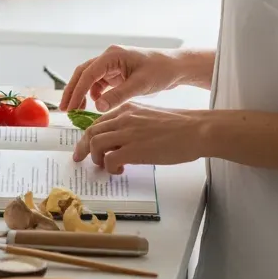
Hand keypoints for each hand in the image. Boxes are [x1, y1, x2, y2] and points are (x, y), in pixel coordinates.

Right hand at [58, 45, 182, 112]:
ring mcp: (112, 65)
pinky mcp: (117, 72)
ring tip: (77, 109)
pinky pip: (100, 82)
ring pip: (90, 78)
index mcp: (113, 55)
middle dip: (73, 90)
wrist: (176, 67)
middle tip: (65, 108)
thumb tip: (98, 106)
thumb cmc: (161, 71)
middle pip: (83, 73)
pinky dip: (94, 93)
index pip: (88, 73)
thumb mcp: (140, 85)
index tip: (69, 105)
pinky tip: (95, 104)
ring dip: (82, 93)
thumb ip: (118, 95)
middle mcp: (109, 57)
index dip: (77, 90)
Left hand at [72, 102, 205, 173]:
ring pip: (95, 144)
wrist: (197, 129)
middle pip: (91, 132)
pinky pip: (109, 159)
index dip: (89, 135)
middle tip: (80, 159)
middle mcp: (124, 118)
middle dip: (83, 147)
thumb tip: (122, 142)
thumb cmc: (180, 126)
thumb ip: (133, 124)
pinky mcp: (134, 149)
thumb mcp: (150, 117)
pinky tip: (121, 170)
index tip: (86, 145)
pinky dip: (110, 167)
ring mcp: (128, 133)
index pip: (99, 121)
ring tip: (106, 166)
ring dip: (97, 158)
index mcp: (127, 109)